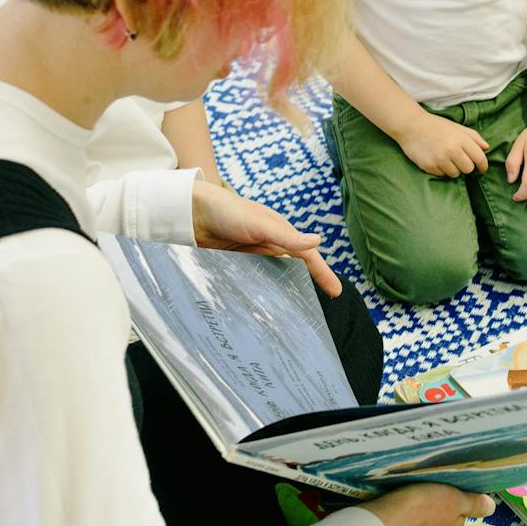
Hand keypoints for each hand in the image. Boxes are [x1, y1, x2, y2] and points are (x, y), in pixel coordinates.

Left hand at [190, 180, 341, 297]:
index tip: (336, 292)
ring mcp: (251, 258)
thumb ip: (287, 236)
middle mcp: (268, 246)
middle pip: (293, 270)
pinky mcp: (234, 266)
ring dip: (284, 293)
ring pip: (274, 279)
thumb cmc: (227, 210)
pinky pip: (252, 283)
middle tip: (318, 310)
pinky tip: (263, 308)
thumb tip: (318, 241)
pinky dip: (261, 294)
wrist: (190, 212)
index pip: (307, 256)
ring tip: (295, 315)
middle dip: (307, 286)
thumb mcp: (259, 224)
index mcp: (279, 233)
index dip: (322, 273)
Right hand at [361, 485, 496, 525]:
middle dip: (440, 506)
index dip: (458, 499)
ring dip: (423, 513)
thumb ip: (473, 503)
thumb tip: (492, 507)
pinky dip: (407, 519)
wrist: (380, 525)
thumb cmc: (420, 508)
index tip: (449, 486)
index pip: (462, 514)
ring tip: (414, 495)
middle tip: (430, 487)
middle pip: (445, 520)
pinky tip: (401, 509)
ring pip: (426, 525)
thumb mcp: (454, 499)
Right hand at [397, 112, 490, 177]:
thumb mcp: (456, 127)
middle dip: (467, 167)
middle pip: (468, 169)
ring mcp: (440, 159)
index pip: (479, 158)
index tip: (482, 169)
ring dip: (454, 169)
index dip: (483, 166)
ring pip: (456, 174)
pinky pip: (442, 175)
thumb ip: (473, 136)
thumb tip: (486, 148)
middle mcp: (451, 150)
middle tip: (460, 161)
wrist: (411, 126)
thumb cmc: (436, 125)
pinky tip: (437, 160)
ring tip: (447, 159)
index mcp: (460, 139)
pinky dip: (442, 170)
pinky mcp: (429, 166)